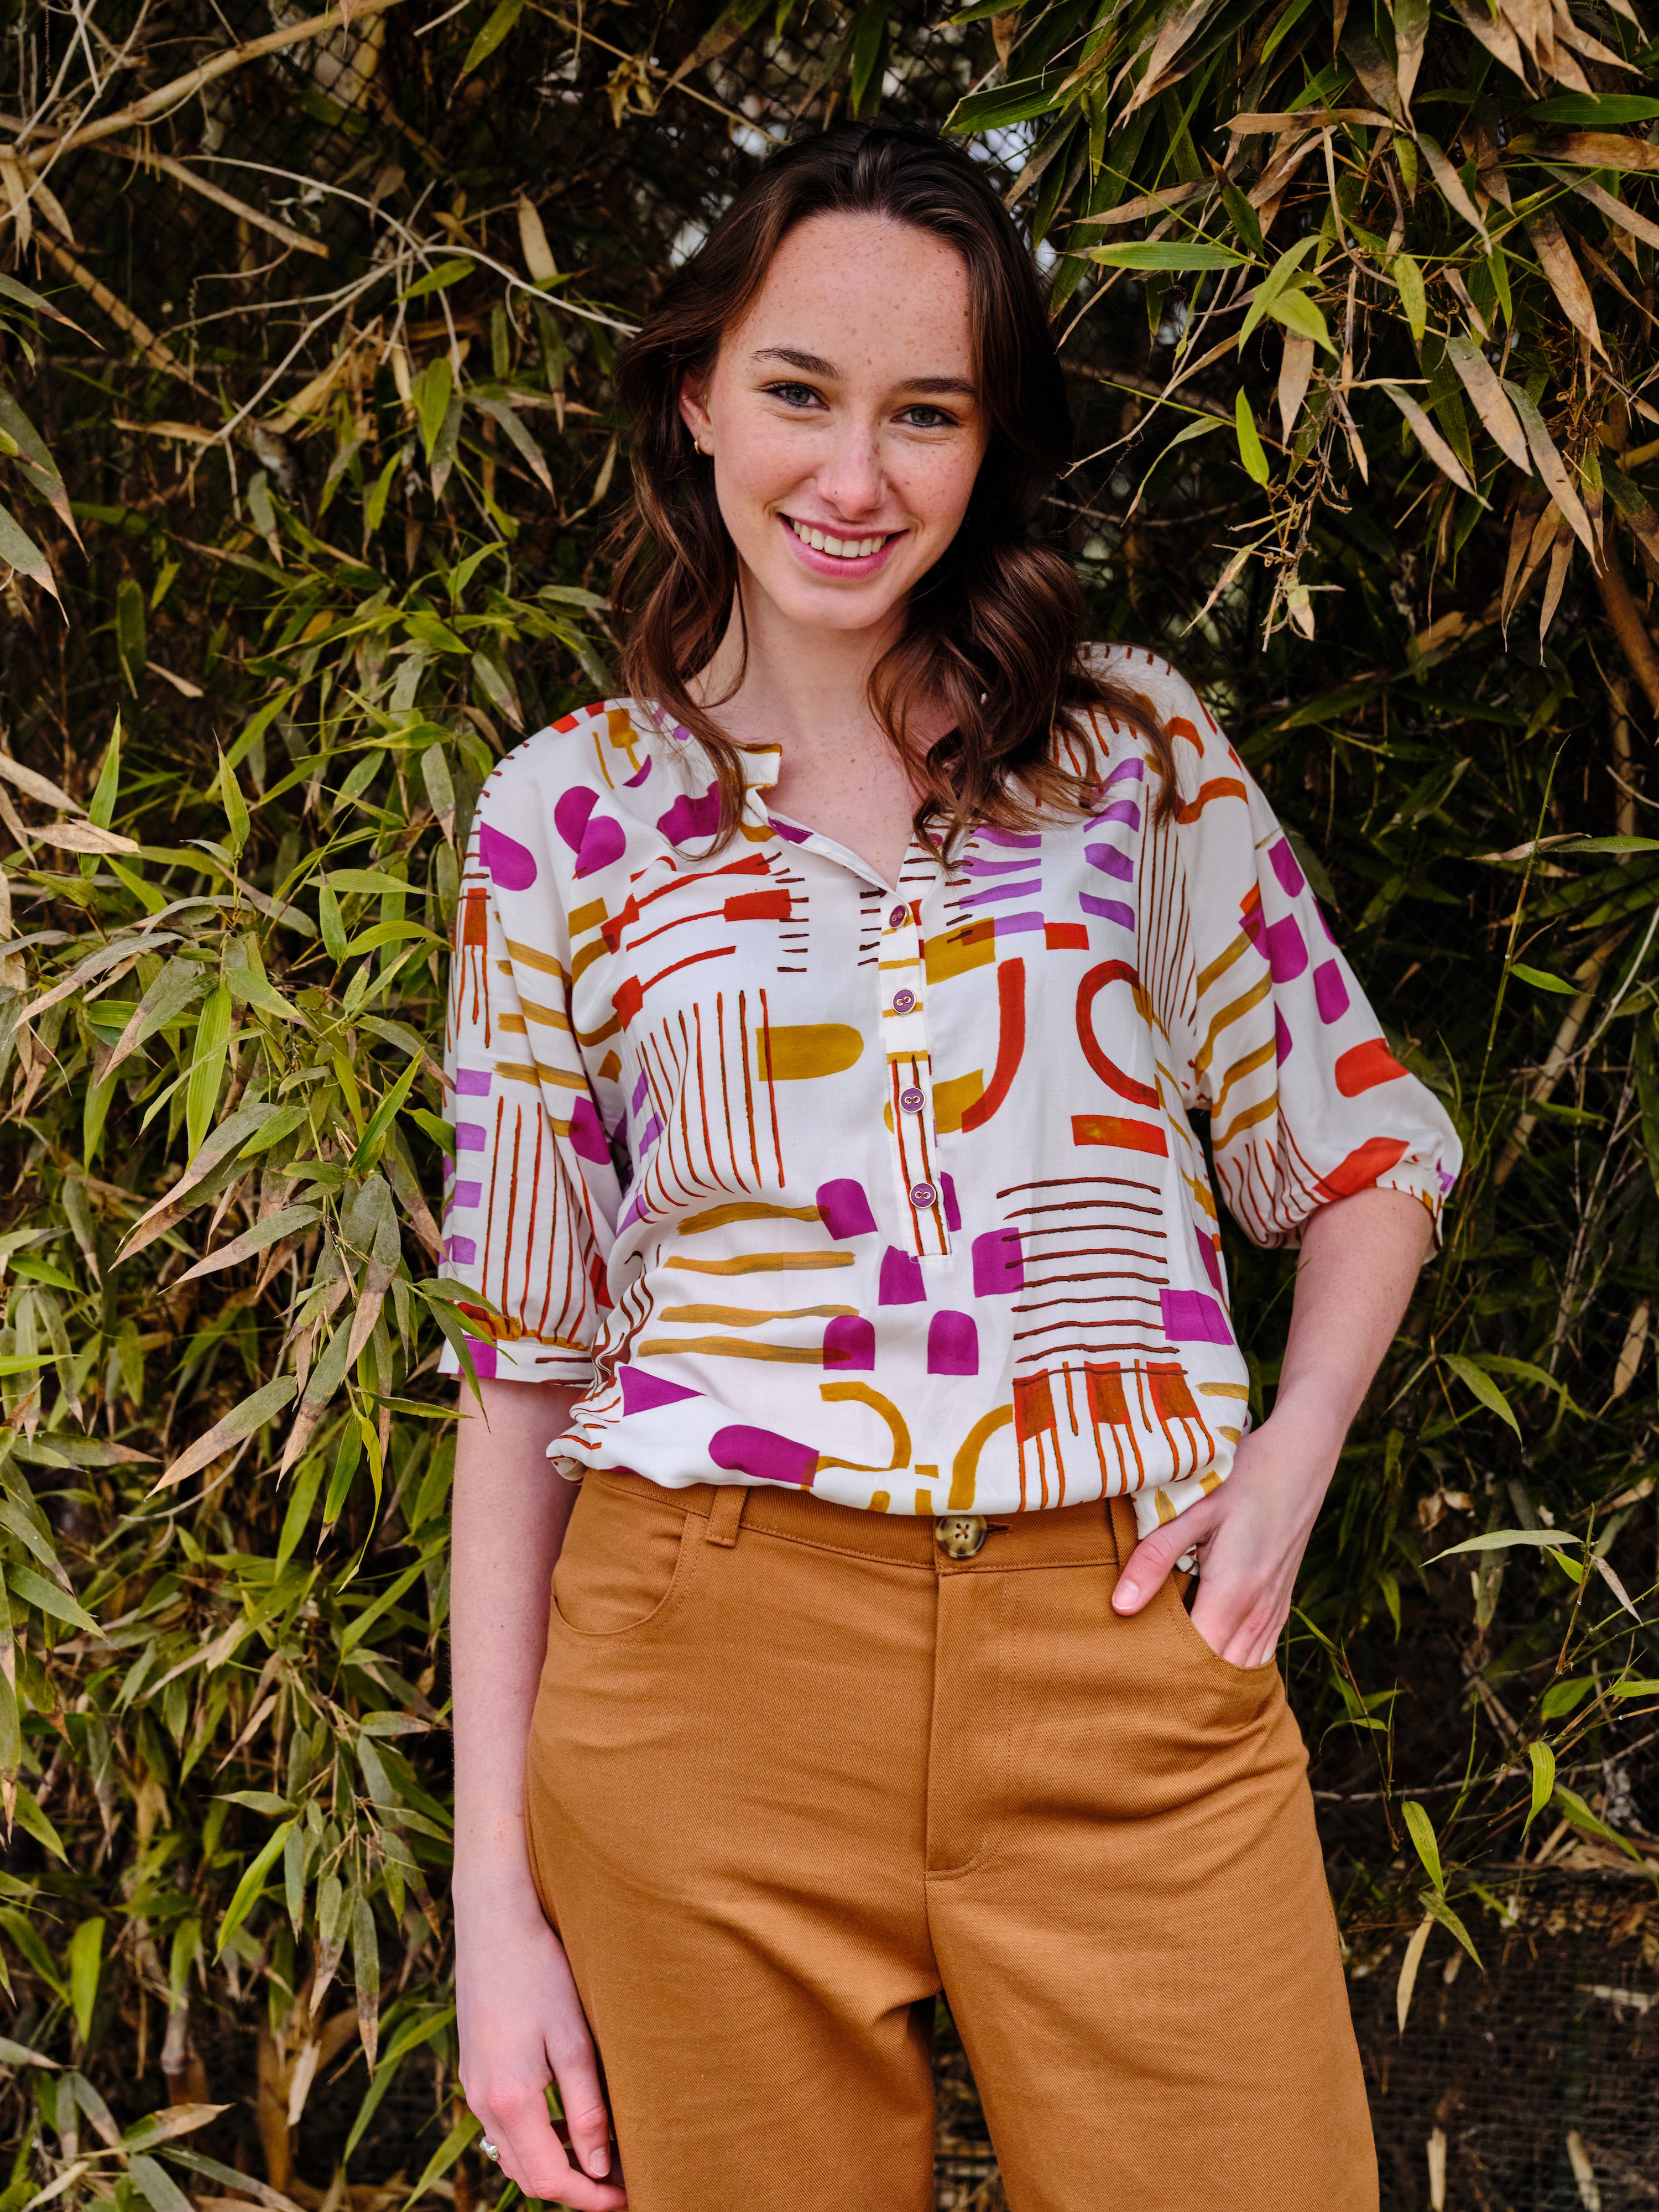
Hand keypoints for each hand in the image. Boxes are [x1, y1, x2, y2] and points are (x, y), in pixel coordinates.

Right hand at [458, 1897, 625, 2209]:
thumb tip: (600, 2168)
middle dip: (575, 2188)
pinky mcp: (475, 2069)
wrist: (493, 1920)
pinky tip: (567, 2121)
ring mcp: (474, 2087)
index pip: (548, 2180)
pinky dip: (536, 2139)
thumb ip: (586, 2108)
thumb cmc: (540, 1971)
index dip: (590, 2198)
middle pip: (527, 2176)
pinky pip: (503, 2126)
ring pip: (513, 2154)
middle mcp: (482, 2103)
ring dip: (554, 2165)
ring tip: (602, 2157)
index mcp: (508, 2100)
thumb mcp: (574, 2039)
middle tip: (622, 2182)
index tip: (629, 2199)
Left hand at [1110, 1400, 1343, 1667]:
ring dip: (1210, 1676)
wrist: (1299, 1460)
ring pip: (1242, 1669)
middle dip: (1183, 1682)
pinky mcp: (1281, 1604)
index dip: (1163, 1672)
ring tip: (1169, 1673)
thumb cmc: (1243, 1479)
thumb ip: (1155, 1557)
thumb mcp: (1193, 1510)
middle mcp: (1258, 1614)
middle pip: (1219, 1675)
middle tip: (1141, 1680)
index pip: (1196, 1661)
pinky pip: (1258, 1653)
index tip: (1131, 1671)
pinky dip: (1233, 1663)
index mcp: (1234, 1595)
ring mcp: (1274, 1612)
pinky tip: (1206, 1655)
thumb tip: (1120, 1606)